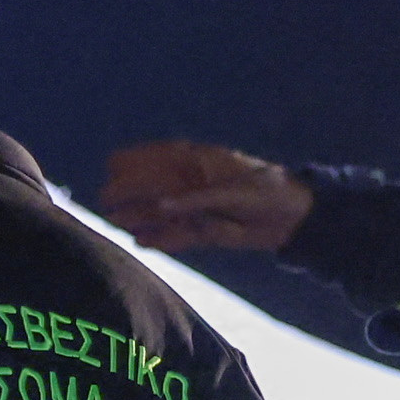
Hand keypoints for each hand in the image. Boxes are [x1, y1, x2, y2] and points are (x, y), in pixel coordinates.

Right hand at [98, 141, 315, 253]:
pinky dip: (162, 239)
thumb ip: (196, 199)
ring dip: (140, 217)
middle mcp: (195, 185)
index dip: (136, 160)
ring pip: (163, 213)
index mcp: (201, 164)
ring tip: (114, 223)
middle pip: (155, 187)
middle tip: (106, 201)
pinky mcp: (206, 231)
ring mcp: (199, 209)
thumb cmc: (267, 191)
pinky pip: (179, 236)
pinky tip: (141, 242)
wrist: (293, 217)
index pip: (160, 157)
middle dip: (131, 192)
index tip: (112, 165)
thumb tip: (161, 206)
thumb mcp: (233, 191)